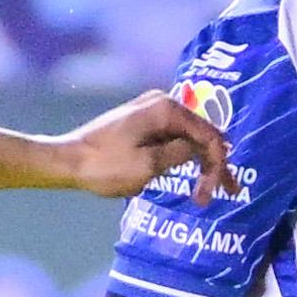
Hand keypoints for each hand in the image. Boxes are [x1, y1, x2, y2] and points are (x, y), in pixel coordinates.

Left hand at [56, 91, 237, 202]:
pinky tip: (191, 175)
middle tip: (229, 193)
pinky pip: (172, 138)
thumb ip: (179, 155)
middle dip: (215, 164)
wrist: (67, 161)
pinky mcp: (142, 124)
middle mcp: (162, 103)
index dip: (218, 164)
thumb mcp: (148, 166)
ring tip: (208, 191)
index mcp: (166, 109)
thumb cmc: (104, 165)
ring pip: (188, 137)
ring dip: (200, 163)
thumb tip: (198, 150)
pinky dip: (183, 157)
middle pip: (201, 133)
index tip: (213, 193)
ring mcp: (151, 111)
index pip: (208, 134)